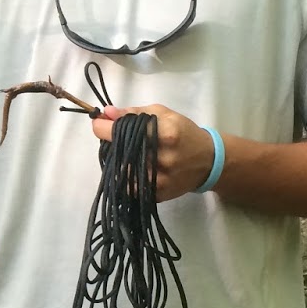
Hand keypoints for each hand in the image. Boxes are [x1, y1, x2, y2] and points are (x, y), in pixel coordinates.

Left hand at [91, 103, 217, 200]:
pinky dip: (126, 176)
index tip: (98, 123)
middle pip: (120, 152)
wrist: (208, 161)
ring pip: (122, 172)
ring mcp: (161, 179)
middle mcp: (162, 158)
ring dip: (116, 162)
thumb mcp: (163, 114)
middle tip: (112, 138)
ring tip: (125, 153)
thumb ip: (134, 112)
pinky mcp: (159, 195)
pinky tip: (132, 167)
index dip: (104, 127)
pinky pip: (130, 187)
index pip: (124, 130)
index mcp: (165, 134)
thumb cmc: (183, 132)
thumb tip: (107, 113)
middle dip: (111, 144)